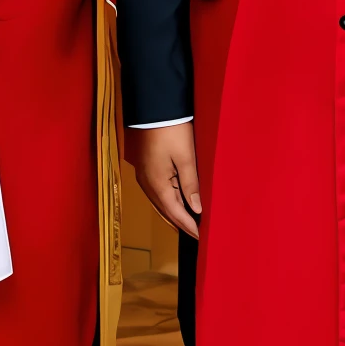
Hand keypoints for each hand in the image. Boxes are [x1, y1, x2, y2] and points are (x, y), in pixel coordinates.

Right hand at [130, 122, 201, 237]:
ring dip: (174, 213)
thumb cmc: (172, 130)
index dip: (188, 226)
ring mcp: (144, 176)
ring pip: (159, 202)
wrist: (154, 108)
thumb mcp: (186, 157)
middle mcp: (146, 184)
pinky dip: (168, 201)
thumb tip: (196, 209)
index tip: (200, 237)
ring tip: (188, 223)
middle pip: (165, 211)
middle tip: (196, 234)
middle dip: (180, 223)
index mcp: (157, 184)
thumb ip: (191, 185)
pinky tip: (177, 203)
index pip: (175, 212)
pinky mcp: (145, 168)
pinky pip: (157, 192)